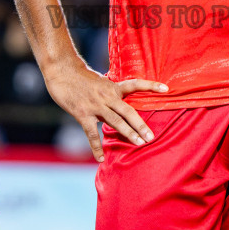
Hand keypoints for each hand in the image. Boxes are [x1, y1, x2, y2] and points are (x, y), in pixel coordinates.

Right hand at [42, 59, 166, 160]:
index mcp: (112, 86)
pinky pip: (92, 133)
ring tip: (139, 144)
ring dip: (128, 134)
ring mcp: (96, 105)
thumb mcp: (99, 81)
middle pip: (128, 111)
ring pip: (115, 122)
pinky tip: (100, 158)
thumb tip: (118, 102)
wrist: (62, 71)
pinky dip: (96, 147)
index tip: (167, 89)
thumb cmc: (80, 76)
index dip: (151, 86)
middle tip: (151, 137)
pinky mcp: (83, 114)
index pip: (136, 84)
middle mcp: (107, 96)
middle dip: (141, 125)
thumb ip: (109, 92)